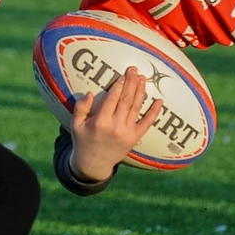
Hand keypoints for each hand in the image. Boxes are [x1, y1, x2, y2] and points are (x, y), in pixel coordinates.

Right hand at [69, 67, 163, 181]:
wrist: (93, 164)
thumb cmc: (83, 141)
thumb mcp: (75, 125)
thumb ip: (80, 108)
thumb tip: (89, 93)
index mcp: (100, 122)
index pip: (112, 99)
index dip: (118, 86)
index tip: (122, 76)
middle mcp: (115, 126)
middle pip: (126, 100)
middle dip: (131, 83)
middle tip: (134, 70)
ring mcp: (127, 132)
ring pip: (136, 108)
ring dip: (140, 91)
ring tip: (142, 78)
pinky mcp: (134, 138)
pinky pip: (147, 123)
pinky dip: (154, 112)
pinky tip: (159, 101)